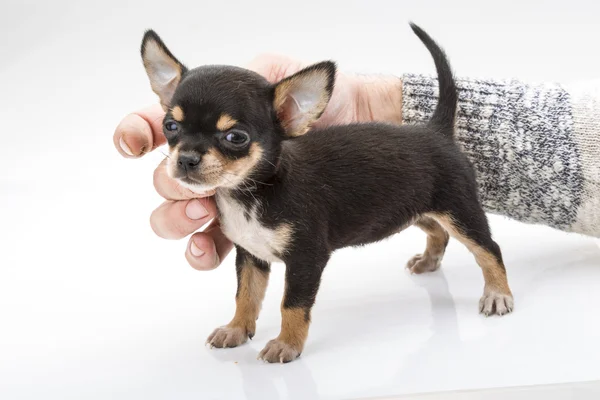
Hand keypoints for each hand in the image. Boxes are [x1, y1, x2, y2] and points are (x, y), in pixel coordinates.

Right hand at [113, 54, 402, 269]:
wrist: (357, 130)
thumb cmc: (319, 101)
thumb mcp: (273, 79)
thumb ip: (229, 84)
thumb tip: (188, 69)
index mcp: (206, 124)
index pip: (153, 128)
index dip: (135, 135)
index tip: (133, 145)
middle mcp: (207, 162)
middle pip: (164, 180)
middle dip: (171, 184)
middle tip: (201, 186)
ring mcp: (222, 198)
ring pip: (175, 219)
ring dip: (178, 220)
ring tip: (205, 214)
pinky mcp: (243, 227)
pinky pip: (208, 248)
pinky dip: (200, 252)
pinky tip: (209, 249)